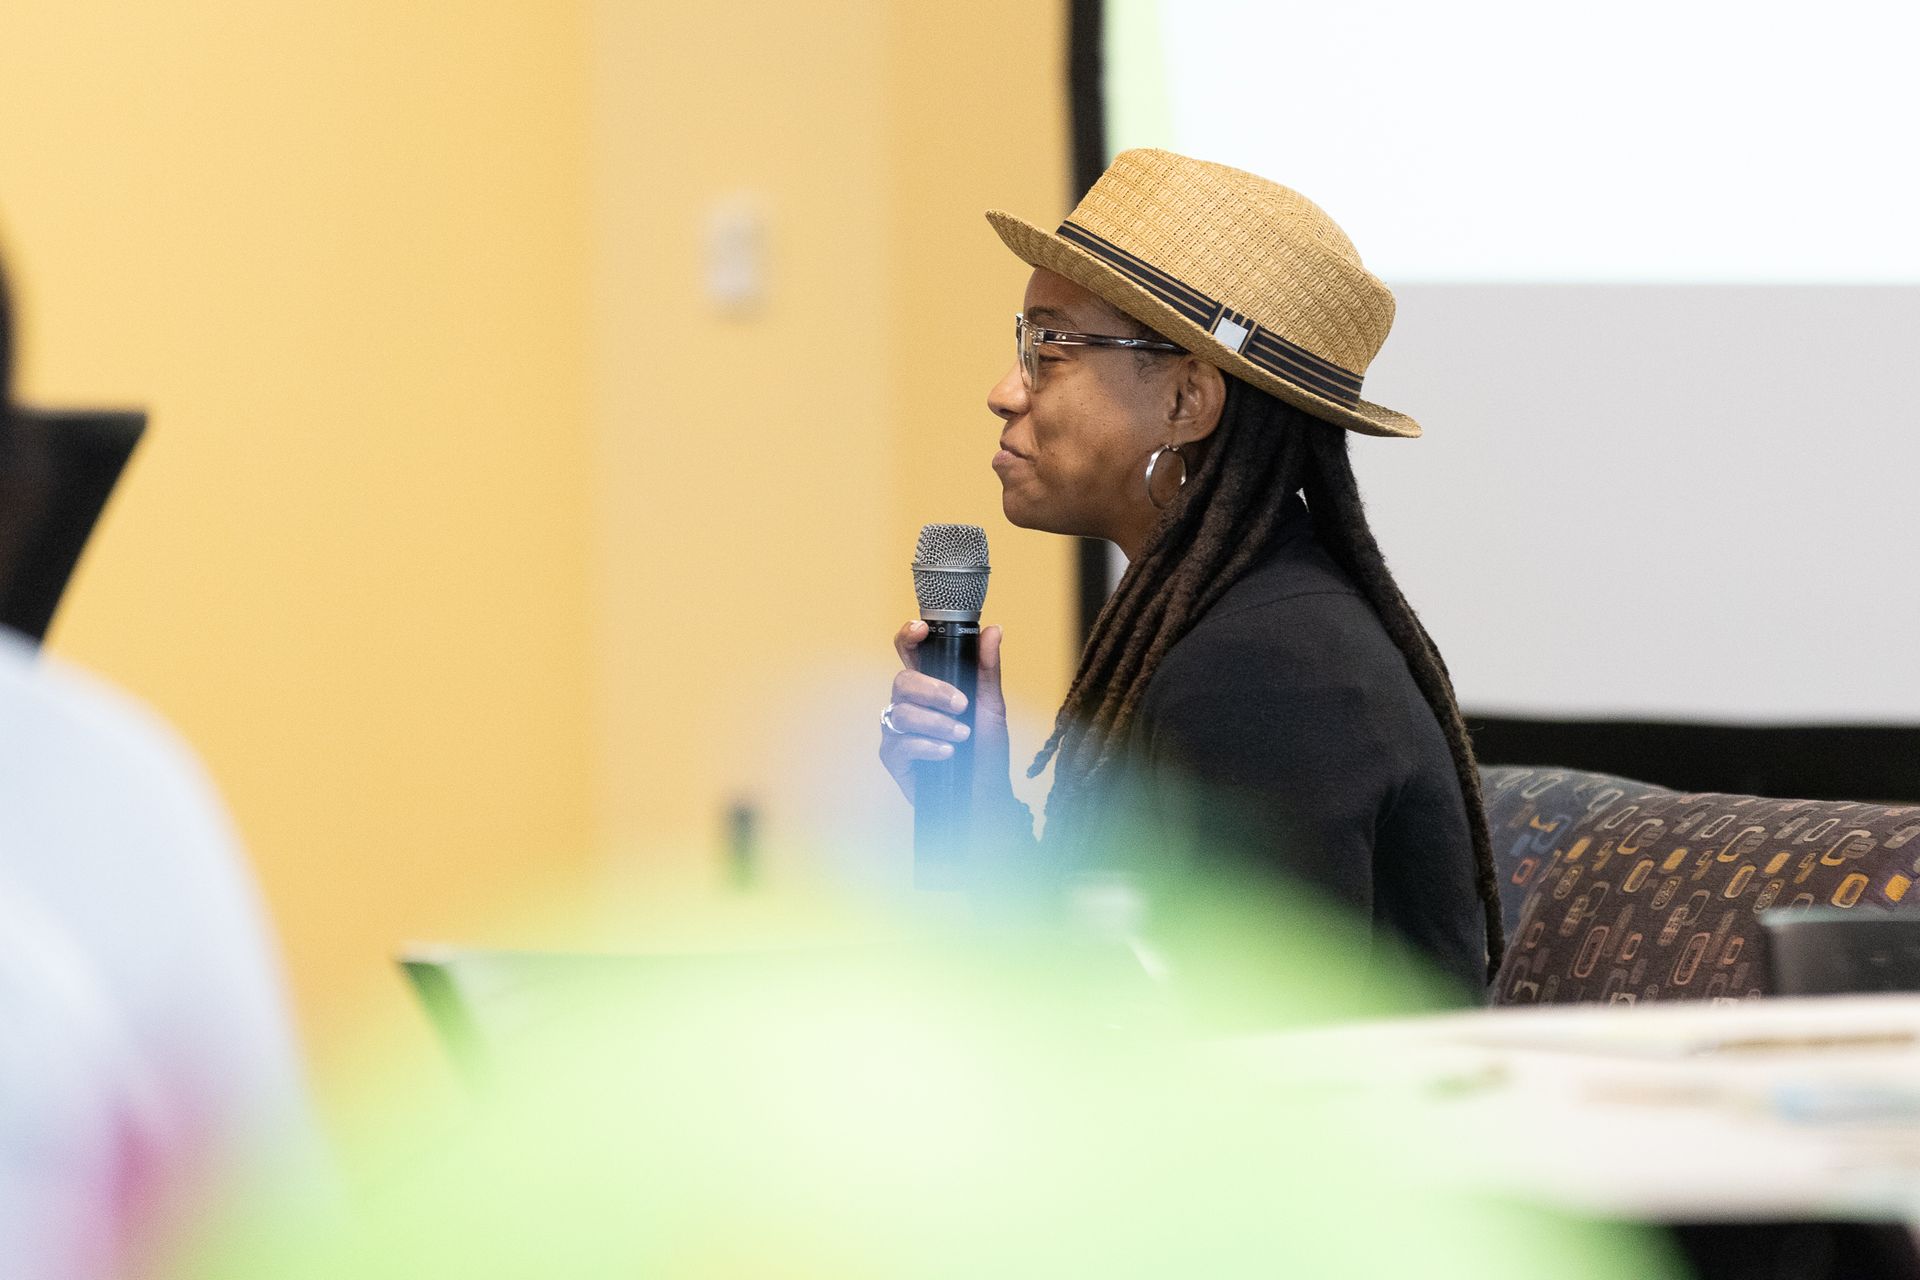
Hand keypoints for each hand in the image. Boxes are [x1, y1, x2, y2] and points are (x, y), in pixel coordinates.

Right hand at [879, 620, 1012, 811]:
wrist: (985, 795)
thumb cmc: (986, 751)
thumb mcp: (992, 707)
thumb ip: (987, 669)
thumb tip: (993, 631)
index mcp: (931, 685)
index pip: (910, 652)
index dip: (908, 636)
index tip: (922, 631)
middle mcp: (910, 703)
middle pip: (903, 680)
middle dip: (933, 690)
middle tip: (961, 705)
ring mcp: (899, 730)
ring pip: (902, 712)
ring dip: (936, 723)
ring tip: (961, 736)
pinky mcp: (893, 756)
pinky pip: (900, 743)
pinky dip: (927, 746)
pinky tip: (947, 753)